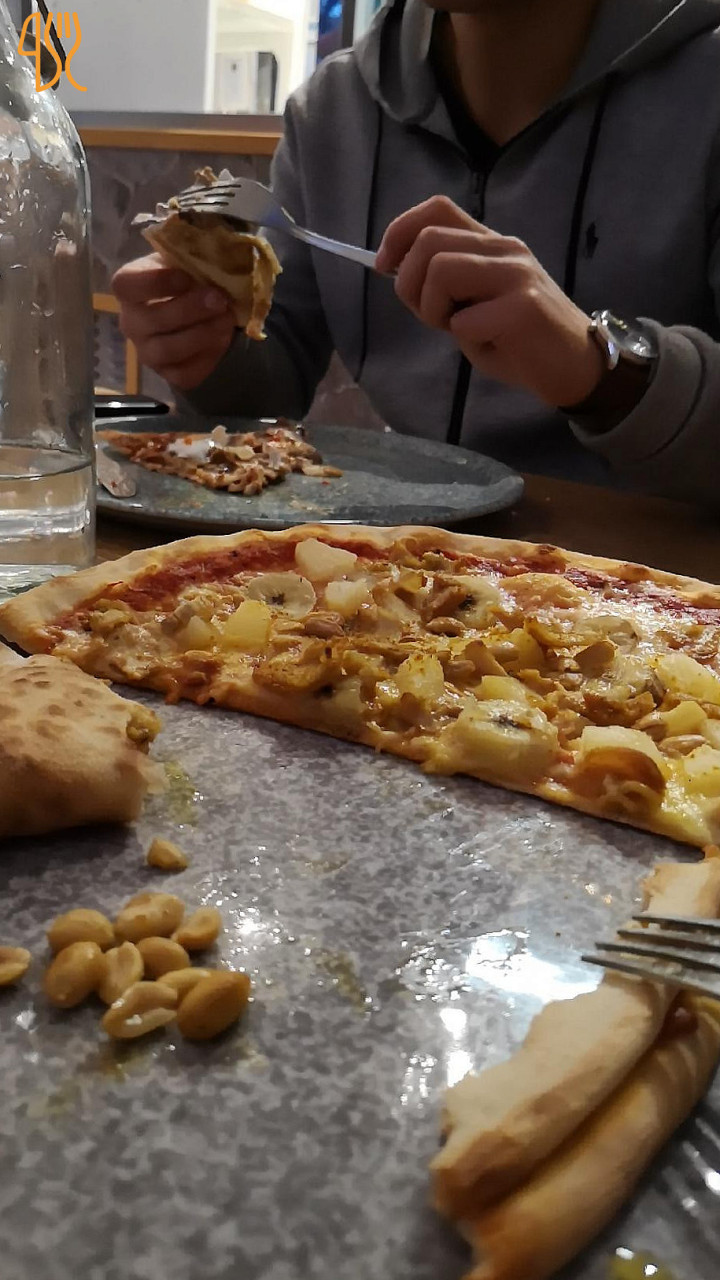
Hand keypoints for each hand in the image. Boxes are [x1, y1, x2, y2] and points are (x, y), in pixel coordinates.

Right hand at [112, 254, 235, 390]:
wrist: (199, 312)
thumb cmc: (189, 280)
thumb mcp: (187, 260)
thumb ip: (193, 254)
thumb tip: (217, 246)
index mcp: (130, 288)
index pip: (126, 285)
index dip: (157, 282)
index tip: (187, 277)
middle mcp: (132, 322)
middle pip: (152, 320)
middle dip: (190, 309)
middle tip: (219, 299)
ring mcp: (147, 351)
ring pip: (168, 349)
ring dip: (202, 333)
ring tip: (227, 319)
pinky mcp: (168, 374)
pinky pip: (185, 372)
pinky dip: (209, 356)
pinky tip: (223, 338)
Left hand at [375, 196, 604, 408]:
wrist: (574, 369)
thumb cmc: (520, 342)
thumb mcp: (475, 305)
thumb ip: (445, 285)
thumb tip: (396, 270)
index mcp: (492, 244)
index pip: (437, 209)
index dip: (399, 231)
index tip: (384, 266)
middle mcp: (505, 250)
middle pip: (429, 241)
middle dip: (410, 284)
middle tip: (432, 316)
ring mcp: (517, 275)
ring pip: (441, 270)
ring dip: (433, 310)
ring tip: (458, 329)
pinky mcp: (523, 308)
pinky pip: (464, 320)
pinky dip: (464, 338)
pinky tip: (490, 344)